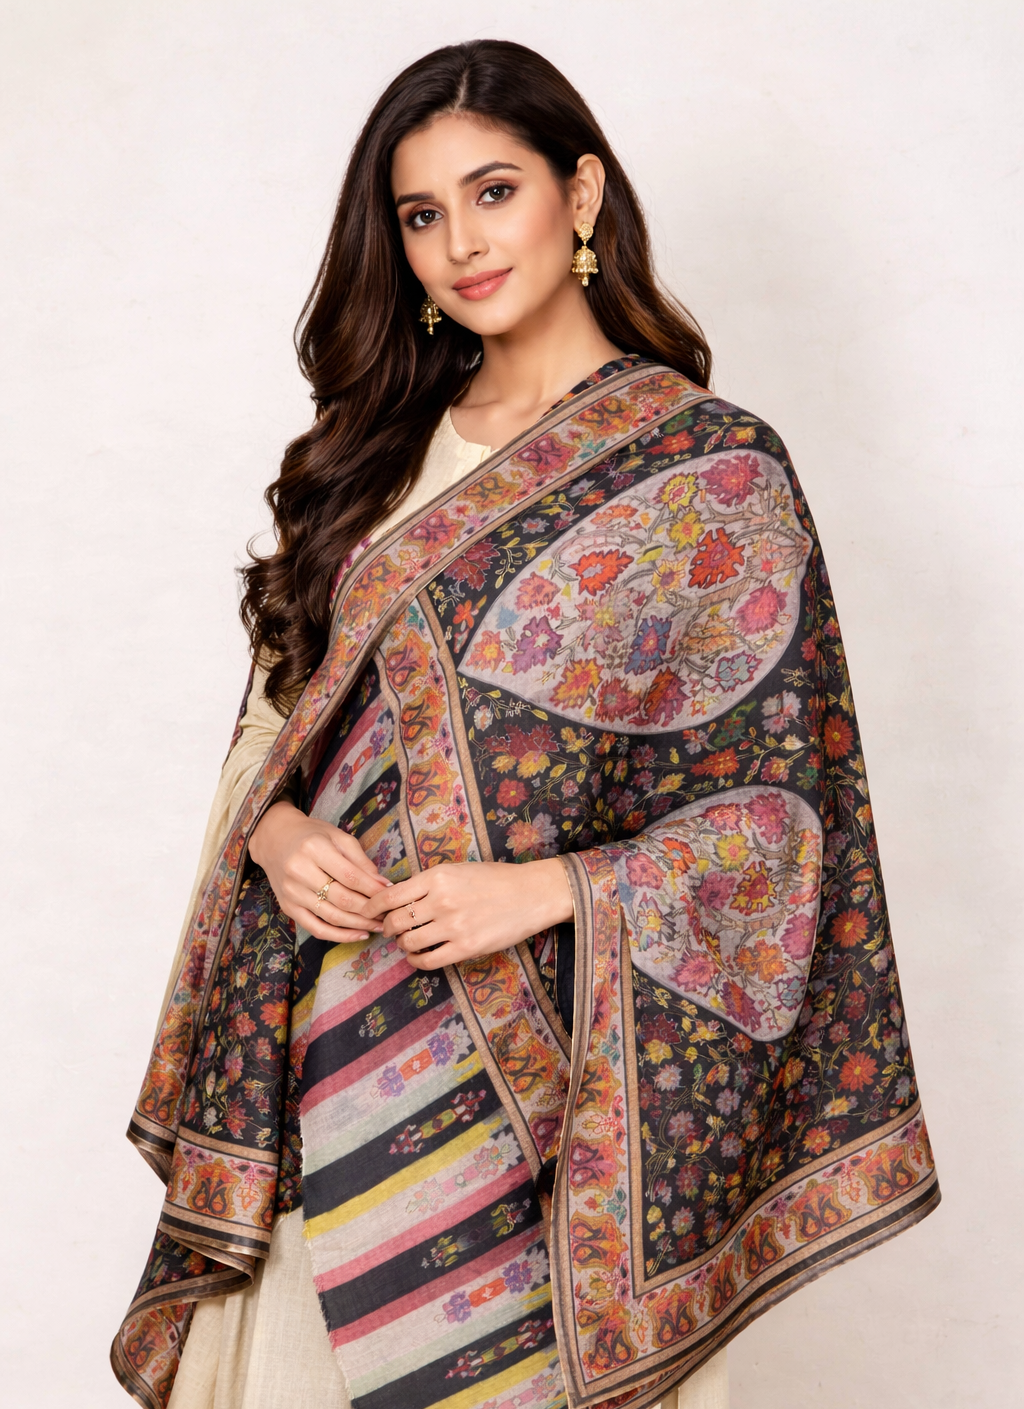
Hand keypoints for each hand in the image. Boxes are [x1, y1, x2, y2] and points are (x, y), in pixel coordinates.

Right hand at [248, 799, 389, 941]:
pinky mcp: (288, 907)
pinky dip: (338, 936)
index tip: (390, 894)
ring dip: (358, 925)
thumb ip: (360, 860)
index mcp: (314, 849)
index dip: (373, 888)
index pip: (350, 876)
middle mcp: (299, 871)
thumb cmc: (311, 835)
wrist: (274, 840)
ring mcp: (292, 892)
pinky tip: (358, 935)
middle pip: (342, 898)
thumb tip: (383, 884)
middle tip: (388, 913)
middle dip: (369, 909)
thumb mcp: (337, 837)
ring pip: (331, 916)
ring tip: (378, 925)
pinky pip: (315, 928)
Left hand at [361, 858, 573, 969]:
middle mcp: (441, 900)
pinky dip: (416, 961)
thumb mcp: (457, 870)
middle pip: (395, 921)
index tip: (367, 913)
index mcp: (437, 876)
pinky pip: (428, 961)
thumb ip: (428, 883)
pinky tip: (418, 957)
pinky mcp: (466, 948)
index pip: (390, 895)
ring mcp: (453, 926)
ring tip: (407, 942)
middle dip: (387, 928)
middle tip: (390, 930)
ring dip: (402, 945)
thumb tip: (396, 898)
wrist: (531, 894)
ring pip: (408, 942)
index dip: (372, 907)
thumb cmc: (494, 879)